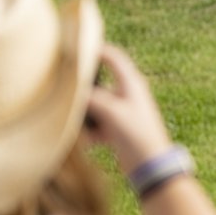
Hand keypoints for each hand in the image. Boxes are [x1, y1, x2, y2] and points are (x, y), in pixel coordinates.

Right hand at [84, 44, 173, 174]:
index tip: (73, 50)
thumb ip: (91, 97)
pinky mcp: (118, 128)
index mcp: (131, 83)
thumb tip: (71, 90)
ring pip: (95, 104)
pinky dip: (90, 130)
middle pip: (99, 82)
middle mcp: (127, 94)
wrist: (151, 165)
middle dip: (83, 88)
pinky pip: (97, 123)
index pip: (112, 56)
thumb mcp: (111, 112)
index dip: (95, 49)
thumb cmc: (137, 134)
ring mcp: (122, 111)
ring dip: (85, 113)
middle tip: (64, 89)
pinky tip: (87, 140)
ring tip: (74, 120)